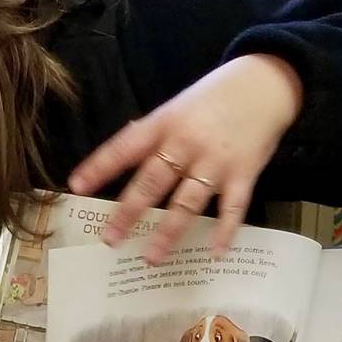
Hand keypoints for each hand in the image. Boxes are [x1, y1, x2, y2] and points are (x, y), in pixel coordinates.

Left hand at [68, 53, 302, 263]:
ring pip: (187, 201)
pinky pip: (232, 208)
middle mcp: (186, 144)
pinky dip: (225, 231)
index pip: (125, 147)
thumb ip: (152, 132)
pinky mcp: (243, 174)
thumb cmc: (215, 97)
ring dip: (169, 232)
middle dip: (129, 212)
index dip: (100, 166)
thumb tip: (122, 153)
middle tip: (110, 240)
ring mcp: (215, 162)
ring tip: (151, 258)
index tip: (76, 186)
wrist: (265, 82)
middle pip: (152, 182)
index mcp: (164, 124)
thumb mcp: (177, 106)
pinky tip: (214, 253)